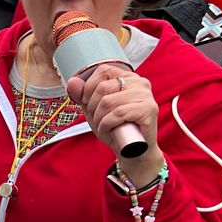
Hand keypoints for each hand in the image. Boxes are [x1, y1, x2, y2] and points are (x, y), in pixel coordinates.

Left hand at [67, 66, 163, 182]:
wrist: (133, 150)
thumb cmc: (114, 127)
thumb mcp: (93, 109)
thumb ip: (82, 94)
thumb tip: (72, 81)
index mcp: (128, 77)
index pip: (103, 70)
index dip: (89, 87)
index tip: (88, 102)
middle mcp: (140, 83)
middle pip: (103, 87)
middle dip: (92, 107)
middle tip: (97, 119)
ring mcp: (146, 95)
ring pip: (108, 101)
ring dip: (99, 118)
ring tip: (103, 126)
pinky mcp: (149, 109)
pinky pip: (118, 113)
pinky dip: (107, 124)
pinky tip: (109, 130)